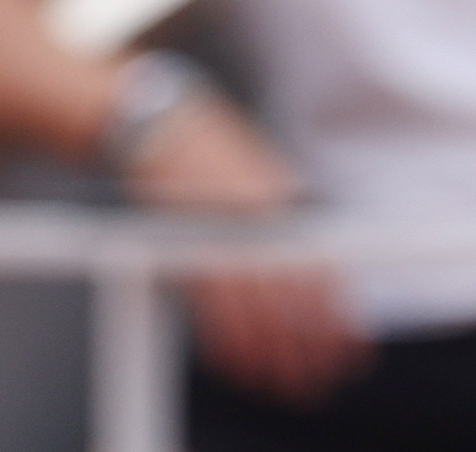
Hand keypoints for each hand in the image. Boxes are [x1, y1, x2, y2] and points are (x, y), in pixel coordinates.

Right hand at [126, 94, 370, 405]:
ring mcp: (217, 237)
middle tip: (310, 380)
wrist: (158, 123)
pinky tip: (232, 358)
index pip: (324, 281)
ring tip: (274, 380)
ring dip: (265, 355)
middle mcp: (256, 227)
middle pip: (290, 308)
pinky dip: (221, 339)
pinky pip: (206, 305)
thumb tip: (323, 269)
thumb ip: (294, 220)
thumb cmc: (214, 148)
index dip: (337, 325)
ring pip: (250, 314)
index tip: (346, 354)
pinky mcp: (180, 247)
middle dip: (303, 352)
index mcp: (285, 210)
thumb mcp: (269, 174)